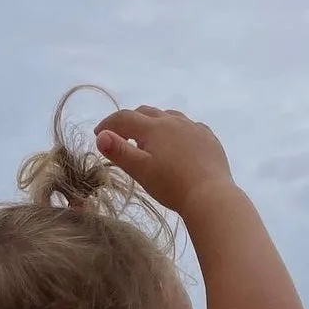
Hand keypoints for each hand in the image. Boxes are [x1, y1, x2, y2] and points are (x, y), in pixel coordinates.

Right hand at [95, 106, 233, 218]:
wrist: (210, 196)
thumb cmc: (171, 185)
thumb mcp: (141, 170)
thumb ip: (119, 151)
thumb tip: (101, 136)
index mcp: (154, 127)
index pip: (125, 118)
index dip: (109, 124)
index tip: (98, 134)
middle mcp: (173, 120)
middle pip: (146, 112)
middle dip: (130, 122)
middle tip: (122, 137)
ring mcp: (193, 127)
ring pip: (169, 116)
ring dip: (154, 123)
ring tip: (150, 139)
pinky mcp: (208, 138)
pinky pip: (189, 126)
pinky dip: (177, 130)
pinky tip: (178, 143)